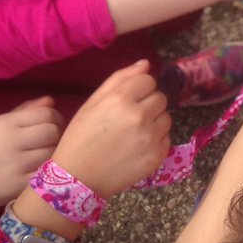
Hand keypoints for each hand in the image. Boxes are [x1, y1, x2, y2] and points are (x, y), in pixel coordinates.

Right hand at [0, 98, 64, 211]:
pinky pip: (46, 173)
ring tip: (46, 153)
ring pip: (53, 153)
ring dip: (54, 152)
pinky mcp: (18, 186)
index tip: (54, 123)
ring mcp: (14, 166)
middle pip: (52, 132)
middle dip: (57, 134)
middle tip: (51, 140)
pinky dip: (48, 170)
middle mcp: (9, 142)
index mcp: (4, 124)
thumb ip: (25, 111)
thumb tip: (51, 101)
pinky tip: (41, 169)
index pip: (45, 114)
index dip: (55, 117)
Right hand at [50, 61, 170, 197]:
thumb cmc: (80, 138)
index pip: (148, 80)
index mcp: (120, 100)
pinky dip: (155, 141)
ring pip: (166, 117)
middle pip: (160, 97)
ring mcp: (150, 137)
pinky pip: (166, 138)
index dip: (138, 89)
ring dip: (154, 122)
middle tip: (129, 119)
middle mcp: (139, 116)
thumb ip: (120, 79)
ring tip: (133, 134)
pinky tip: (137, 147)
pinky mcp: (156, 156)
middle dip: (147, 104)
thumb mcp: (92, 103)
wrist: (76, 179)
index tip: (127, 101)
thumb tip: (146, 64)